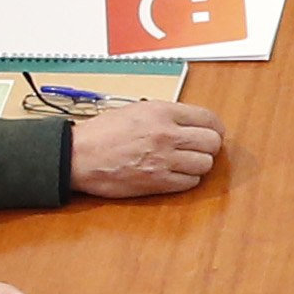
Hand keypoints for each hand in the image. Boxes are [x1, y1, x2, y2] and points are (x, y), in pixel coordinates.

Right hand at [62, 97, 227, 199]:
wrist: (79, 156)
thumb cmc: (102, 133)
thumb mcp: (136, 110)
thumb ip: (165, 115)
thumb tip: (189, 122)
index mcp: (162, 112)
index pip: (208, 118)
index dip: (215, 127)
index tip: (213, 132)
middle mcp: (167, 134)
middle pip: (212, 142)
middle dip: (209, 146)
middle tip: (200, 148)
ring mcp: (165, 160)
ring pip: (205, 164)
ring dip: (198, 164)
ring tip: (185, 162)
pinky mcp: (159, 182)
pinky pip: (190, 182)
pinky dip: (187, 179)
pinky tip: (175, 174)